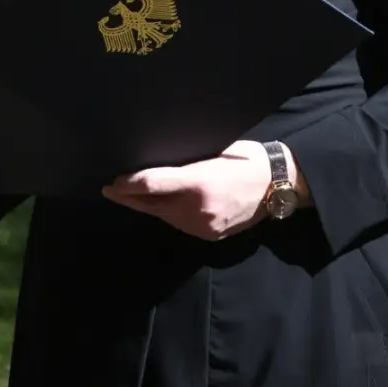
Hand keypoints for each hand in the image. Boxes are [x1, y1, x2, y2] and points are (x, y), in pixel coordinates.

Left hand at [102, 140, 308, 240]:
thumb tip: (159, 162)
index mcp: (198, 181)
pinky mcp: (210, 236)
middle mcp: (197, 208)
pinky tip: (160, 205)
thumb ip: (187, 162)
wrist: (277, 185)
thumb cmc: (245, 158)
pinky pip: (181, 225)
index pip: (152, 184)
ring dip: (148, 207)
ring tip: (130, 196)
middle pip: (152, 205)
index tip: (113, 181)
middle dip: (129, 198)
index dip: (129, 184)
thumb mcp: (215, 150)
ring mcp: (203, 226)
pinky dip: (168, 215)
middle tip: (110, 190)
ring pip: (165, 217)